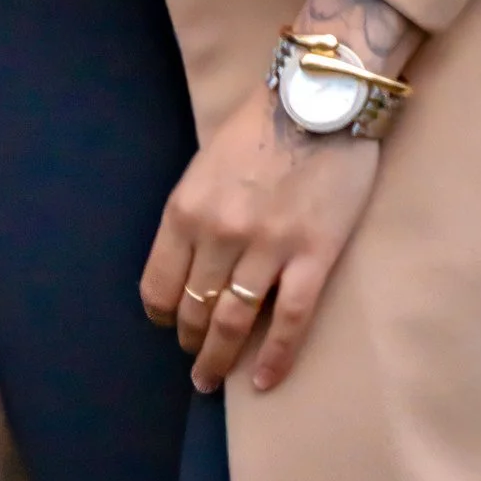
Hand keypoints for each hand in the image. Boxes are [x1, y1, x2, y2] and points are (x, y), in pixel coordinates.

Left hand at [140, 0, 408, 393]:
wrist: (321, 99)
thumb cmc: (261, 126)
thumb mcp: (206, 165)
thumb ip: (195, 213)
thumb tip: (191, 262)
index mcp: (186, 208)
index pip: (160, 284)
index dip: (162, 314)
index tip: (169, 326)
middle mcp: (218, 233)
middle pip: (195, 309)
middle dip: (191, 341)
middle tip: (195, 362)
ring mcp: (265, 248)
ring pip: (234, 321)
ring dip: (220, 358)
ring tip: (213, 380)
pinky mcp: (312, 256)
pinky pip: (289, 321)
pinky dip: (275, 357)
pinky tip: (263, 381)